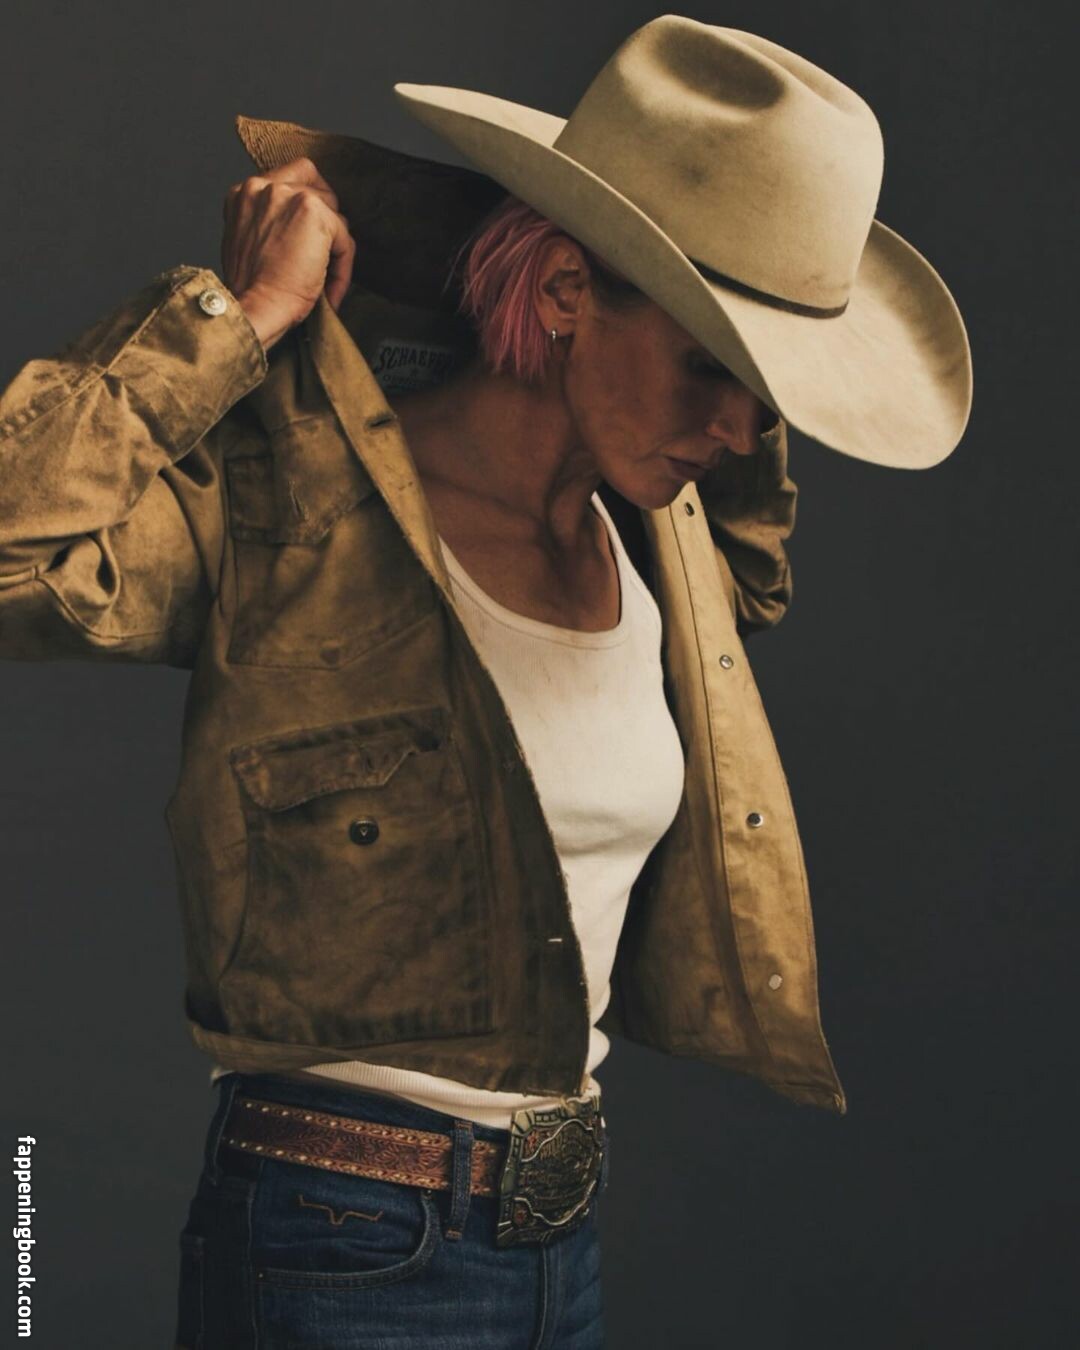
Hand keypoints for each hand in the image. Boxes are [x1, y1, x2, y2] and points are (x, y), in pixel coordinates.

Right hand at [221, 156, 355, 352]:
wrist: (254, 309)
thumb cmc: (252, 291)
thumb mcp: (250, 245)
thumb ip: (270, 224)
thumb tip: (302, 231)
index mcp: (244, 194)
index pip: (290, 179)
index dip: (307, 205)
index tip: (309, 236)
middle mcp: (262, 187)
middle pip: (316, 190)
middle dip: (324, 228)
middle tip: (320, 263)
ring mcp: (286, 195)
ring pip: (332, 213)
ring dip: (333, 250)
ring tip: (323, 281)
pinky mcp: (311, 212)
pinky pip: (343, 237)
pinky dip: (342, 268)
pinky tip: (329, 290)